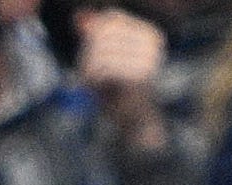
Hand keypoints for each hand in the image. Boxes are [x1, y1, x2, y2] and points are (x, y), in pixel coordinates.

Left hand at [74, 7, 167, 150]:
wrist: (134, 121)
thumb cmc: (118, 89)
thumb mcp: (102, 56)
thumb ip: (92, 34)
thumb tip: (79, 16)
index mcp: (149, 34)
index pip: (111, 18)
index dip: (94, 36)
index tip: (97, 57)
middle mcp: (152, 43)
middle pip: (103, 32)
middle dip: (90, 54)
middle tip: (95, 73)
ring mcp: (147, 59)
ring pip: (100, 50)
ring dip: (90, 67)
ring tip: (98, 81)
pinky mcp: (138, 76)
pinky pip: (102, 67)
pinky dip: (93, 78)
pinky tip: (99, 87)